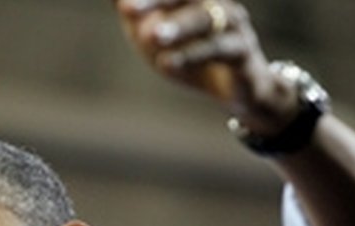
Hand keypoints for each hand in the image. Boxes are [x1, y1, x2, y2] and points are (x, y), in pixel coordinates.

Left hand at [114, 0, 299, 135]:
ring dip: (177, 27)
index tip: (121, 6)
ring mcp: (232, 25)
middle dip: (156, 0)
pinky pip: (218, 50)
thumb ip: (131, 12)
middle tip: (127, 10)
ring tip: (151, 37)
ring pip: (205, 19)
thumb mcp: (154, 33)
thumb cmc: (192, 53)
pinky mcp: (242, 52)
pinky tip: (168, 64)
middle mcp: (215, 2)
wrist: (239, 88)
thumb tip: (112, 0)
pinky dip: (192, 56)